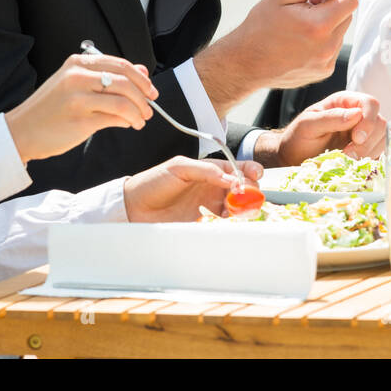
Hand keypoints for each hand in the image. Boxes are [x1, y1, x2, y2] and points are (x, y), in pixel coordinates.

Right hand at [3, 53, 157, 163]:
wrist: (21, 131)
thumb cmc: (50, 108)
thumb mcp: (75, 83)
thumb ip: (107, 75)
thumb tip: (143, 71)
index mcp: (77, 64)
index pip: (121, 65)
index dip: (141, 79)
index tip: (151, 90)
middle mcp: (77, 77)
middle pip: (125, 82)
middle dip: (144, 96)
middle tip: (150, 108)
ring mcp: (78, 99)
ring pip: (123, 101)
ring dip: (139, 112)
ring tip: (141, 120)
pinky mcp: (80, 121)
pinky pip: (114, 118)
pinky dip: (128, 121)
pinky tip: (129, 124)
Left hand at [124, 156, 262, 221]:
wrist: (135, 207)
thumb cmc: (154, 182)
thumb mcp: (179, 168)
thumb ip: (206, 170)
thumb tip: (231, 179)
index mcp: (208, 170)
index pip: (236, 168)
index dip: (250, 171)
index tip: (256, 176)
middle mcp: (212, 187)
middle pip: (242, 188)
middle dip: (250, 191)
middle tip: (246, 196)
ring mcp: (208, 205)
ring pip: (236, 206)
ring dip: (242, 207)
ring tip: (239, 210)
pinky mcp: (203, 223)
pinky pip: (223, 223)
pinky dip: (231, 222)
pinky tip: (228, 220)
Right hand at [195, 0, 358, 111]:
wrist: (245, 63)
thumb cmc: (261, 26)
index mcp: (319, 25)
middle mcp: (327, 47)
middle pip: (347, 15)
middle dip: (330, 6)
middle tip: (304, 7)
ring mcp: (327, 62)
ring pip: (340, 31)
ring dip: (326, 23)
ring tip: (299, 25)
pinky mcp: (324, 71)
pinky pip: (332, 48)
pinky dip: (322, 40)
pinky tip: (300, 41)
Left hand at [255, 91, 386, 166]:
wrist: (293, 157)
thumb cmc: (297, 137)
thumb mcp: (307, 125)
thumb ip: (330, 118)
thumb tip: (356, 114)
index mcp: (344, 102)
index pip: (369, 104)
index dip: (368, 121)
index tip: (356, 138)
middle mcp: (357, 114)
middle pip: (380, 122)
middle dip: (368, 141)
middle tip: (349, 154)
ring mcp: (363, 132)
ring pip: (382, 138)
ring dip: (369, 151)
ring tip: (348, 159)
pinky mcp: (365, 148)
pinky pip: (378, 151)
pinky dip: (370, 158)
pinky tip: (354, 162)